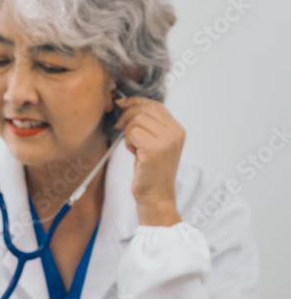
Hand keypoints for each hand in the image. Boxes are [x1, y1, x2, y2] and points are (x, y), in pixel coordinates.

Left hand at [114, 97, 183, 225]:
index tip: (122, 105)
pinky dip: (128, 142)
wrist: (156, 196)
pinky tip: (134, 153)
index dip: (136, 102)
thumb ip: (148, 125)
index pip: (155, 104)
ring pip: (136, 120)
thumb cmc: (151, 171)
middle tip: (121, 129)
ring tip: (134, 147)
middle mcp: (175, 133)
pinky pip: (133, 133)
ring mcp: (167, 141)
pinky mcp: (154, 150)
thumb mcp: (155, 143)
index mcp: (177, 129)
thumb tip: (126, 104)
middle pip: (144, 109)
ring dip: (128, 133)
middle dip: (128, 117)